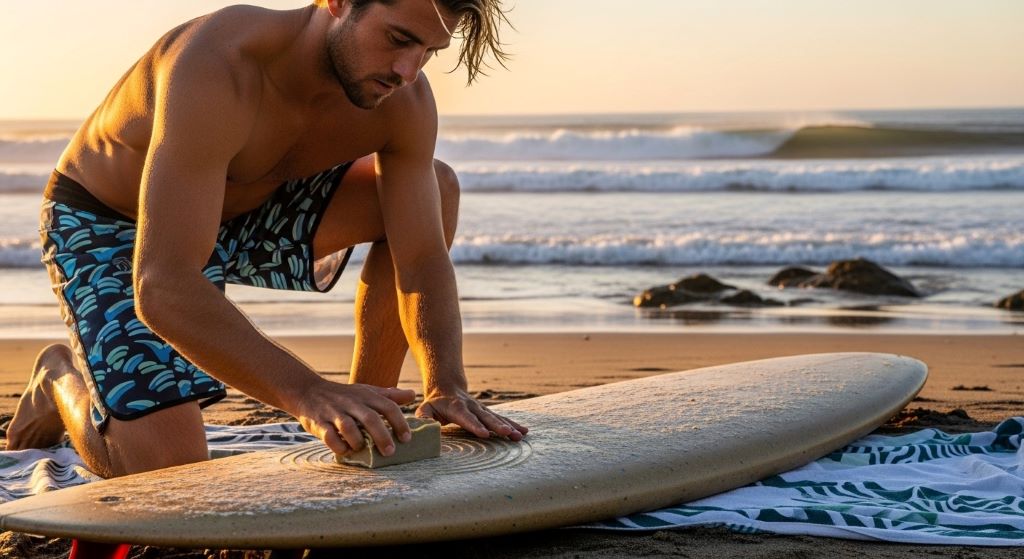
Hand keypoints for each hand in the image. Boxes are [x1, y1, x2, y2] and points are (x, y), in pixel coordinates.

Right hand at [293, 380, 415, 456]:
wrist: (308, 391)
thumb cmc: (344, 395)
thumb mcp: (366, 391)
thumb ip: (389, 395)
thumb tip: (412, 394)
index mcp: (366, 396)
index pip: (387, 406)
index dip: (399, 422)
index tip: (406, 439)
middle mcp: (351, 403)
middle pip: (370, 418)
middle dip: (382, 436)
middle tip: (390, 452)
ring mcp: (334, 412)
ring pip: (348, 427)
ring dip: (358, 441)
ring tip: (364, 450)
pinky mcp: (319, 423)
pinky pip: (329, 436)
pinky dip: (338, 446)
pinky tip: (346, 451)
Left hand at [416, 388, 527, 440]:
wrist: (448, 387)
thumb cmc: (435, 403)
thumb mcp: (425, 409)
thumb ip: (424, 419)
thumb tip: (422, 429)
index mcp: (456, 407)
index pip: (466, 417)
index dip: (475, 425)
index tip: (485, 434)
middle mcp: (472, 407)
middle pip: (486, 417)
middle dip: (497, 426)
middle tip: (507, 433)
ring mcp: (482, 409)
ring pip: (497, 418)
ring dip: (509, 426)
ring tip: (519, 435)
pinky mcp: (488, 412)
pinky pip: (502, 418)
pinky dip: (514, 424)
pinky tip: (524, 431)